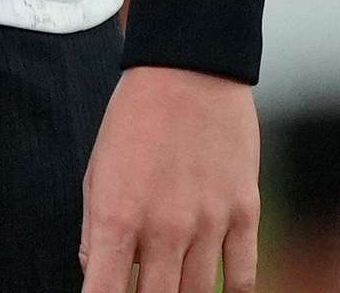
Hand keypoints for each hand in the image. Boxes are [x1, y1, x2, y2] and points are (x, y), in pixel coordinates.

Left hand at [81, 67, 263, 291]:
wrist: (188, 69)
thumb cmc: (134, 120)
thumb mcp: (97, 173)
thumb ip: (95, 232)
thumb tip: (99, 276)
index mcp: (118, 217)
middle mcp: (164, 227)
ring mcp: (209, 222)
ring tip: (174, 288)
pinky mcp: (245, 212)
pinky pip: (243, 276)